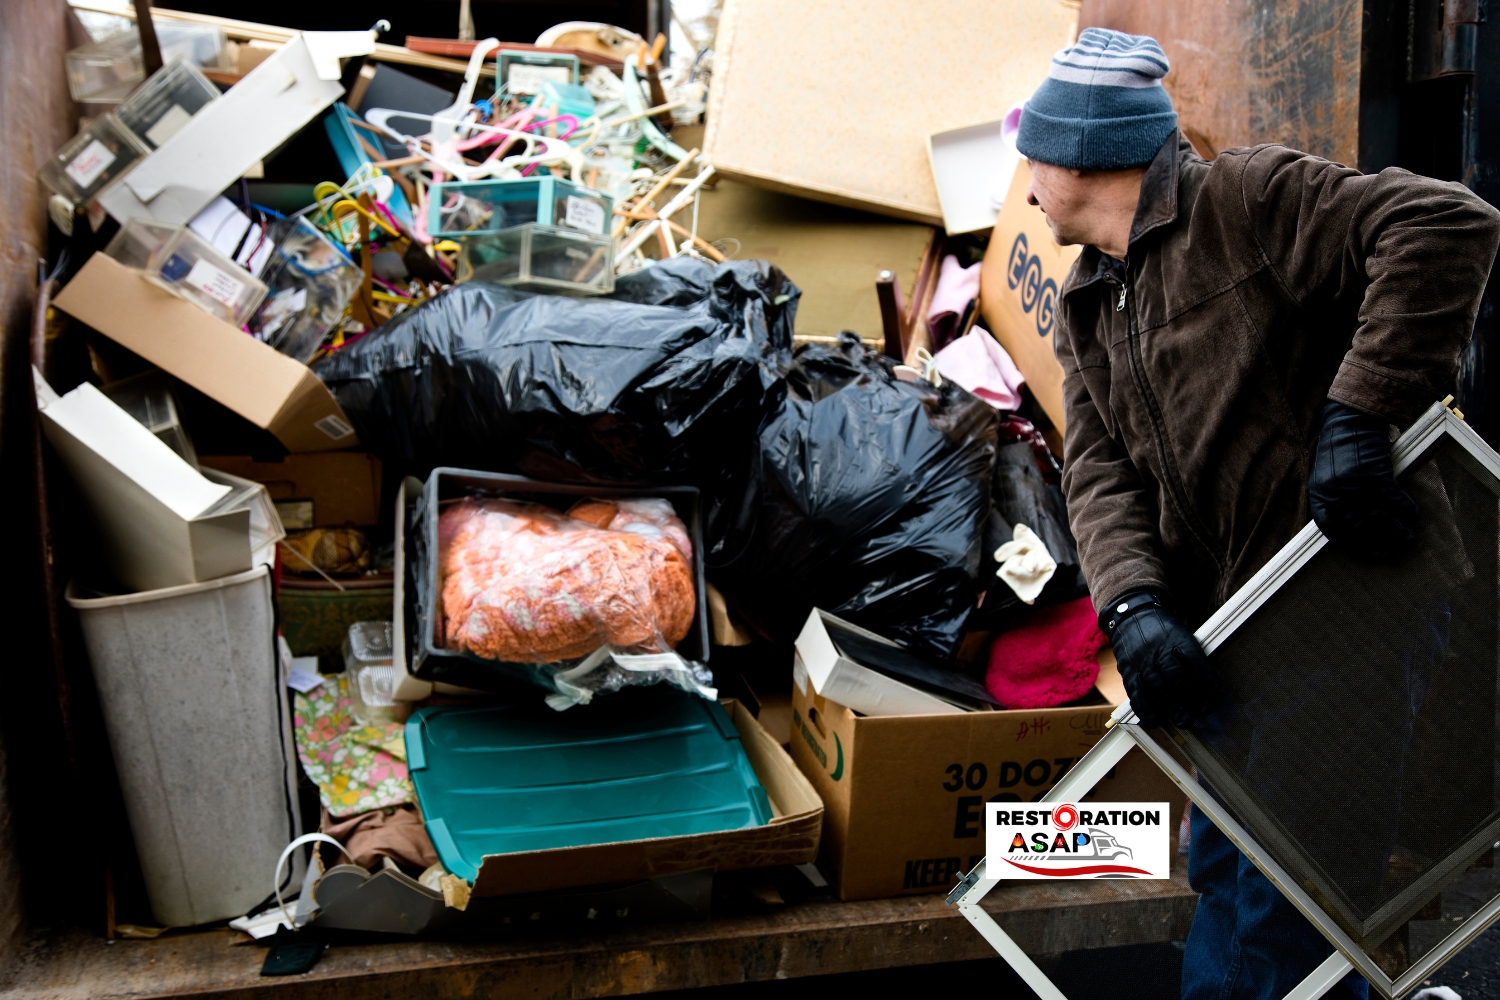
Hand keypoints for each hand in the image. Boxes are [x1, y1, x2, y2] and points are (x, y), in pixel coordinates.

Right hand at [1100, 590, 1216, 727]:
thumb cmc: (1161, 628)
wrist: (1130, 614)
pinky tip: (1154, 721)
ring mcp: (1141, 661)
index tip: (1216, 694)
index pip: (1194, 660)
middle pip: (1176, 677)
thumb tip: (1209, 681)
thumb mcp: (1180, 632)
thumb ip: (1191, 654)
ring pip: (1157, 687)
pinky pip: (1135, 692)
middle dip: (1191, 698)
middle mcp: (1157, 650)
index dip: (1207, 679)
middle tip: (1201, 713)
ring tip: (1183, 721)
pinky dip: (1144, 709)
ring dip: (1172, 707)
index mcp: (1175, 638)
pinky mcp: (1127, 670)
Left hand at [1308, 400, 1417, 559]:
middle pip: (1359, 528)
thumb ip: (1334, 502)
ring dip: (1396, 531)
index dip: (1353, 546)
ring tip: (1407, 538)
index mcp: (1319, 496)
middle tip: (1393, 551)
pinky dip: (1405, 509)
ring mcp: (1354, 484)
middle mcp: (1335, 493)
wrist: (1350, 421)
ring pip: (1379, 517)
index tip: (1369, 554)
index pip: (1333, 531)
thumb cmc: (1340, 452)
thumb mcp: (1326, 479)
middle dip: (1378, 543)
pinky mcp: (1374, 473)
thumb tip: (1351, 530)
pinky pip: (1393, 499)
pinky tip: (1412, 515)